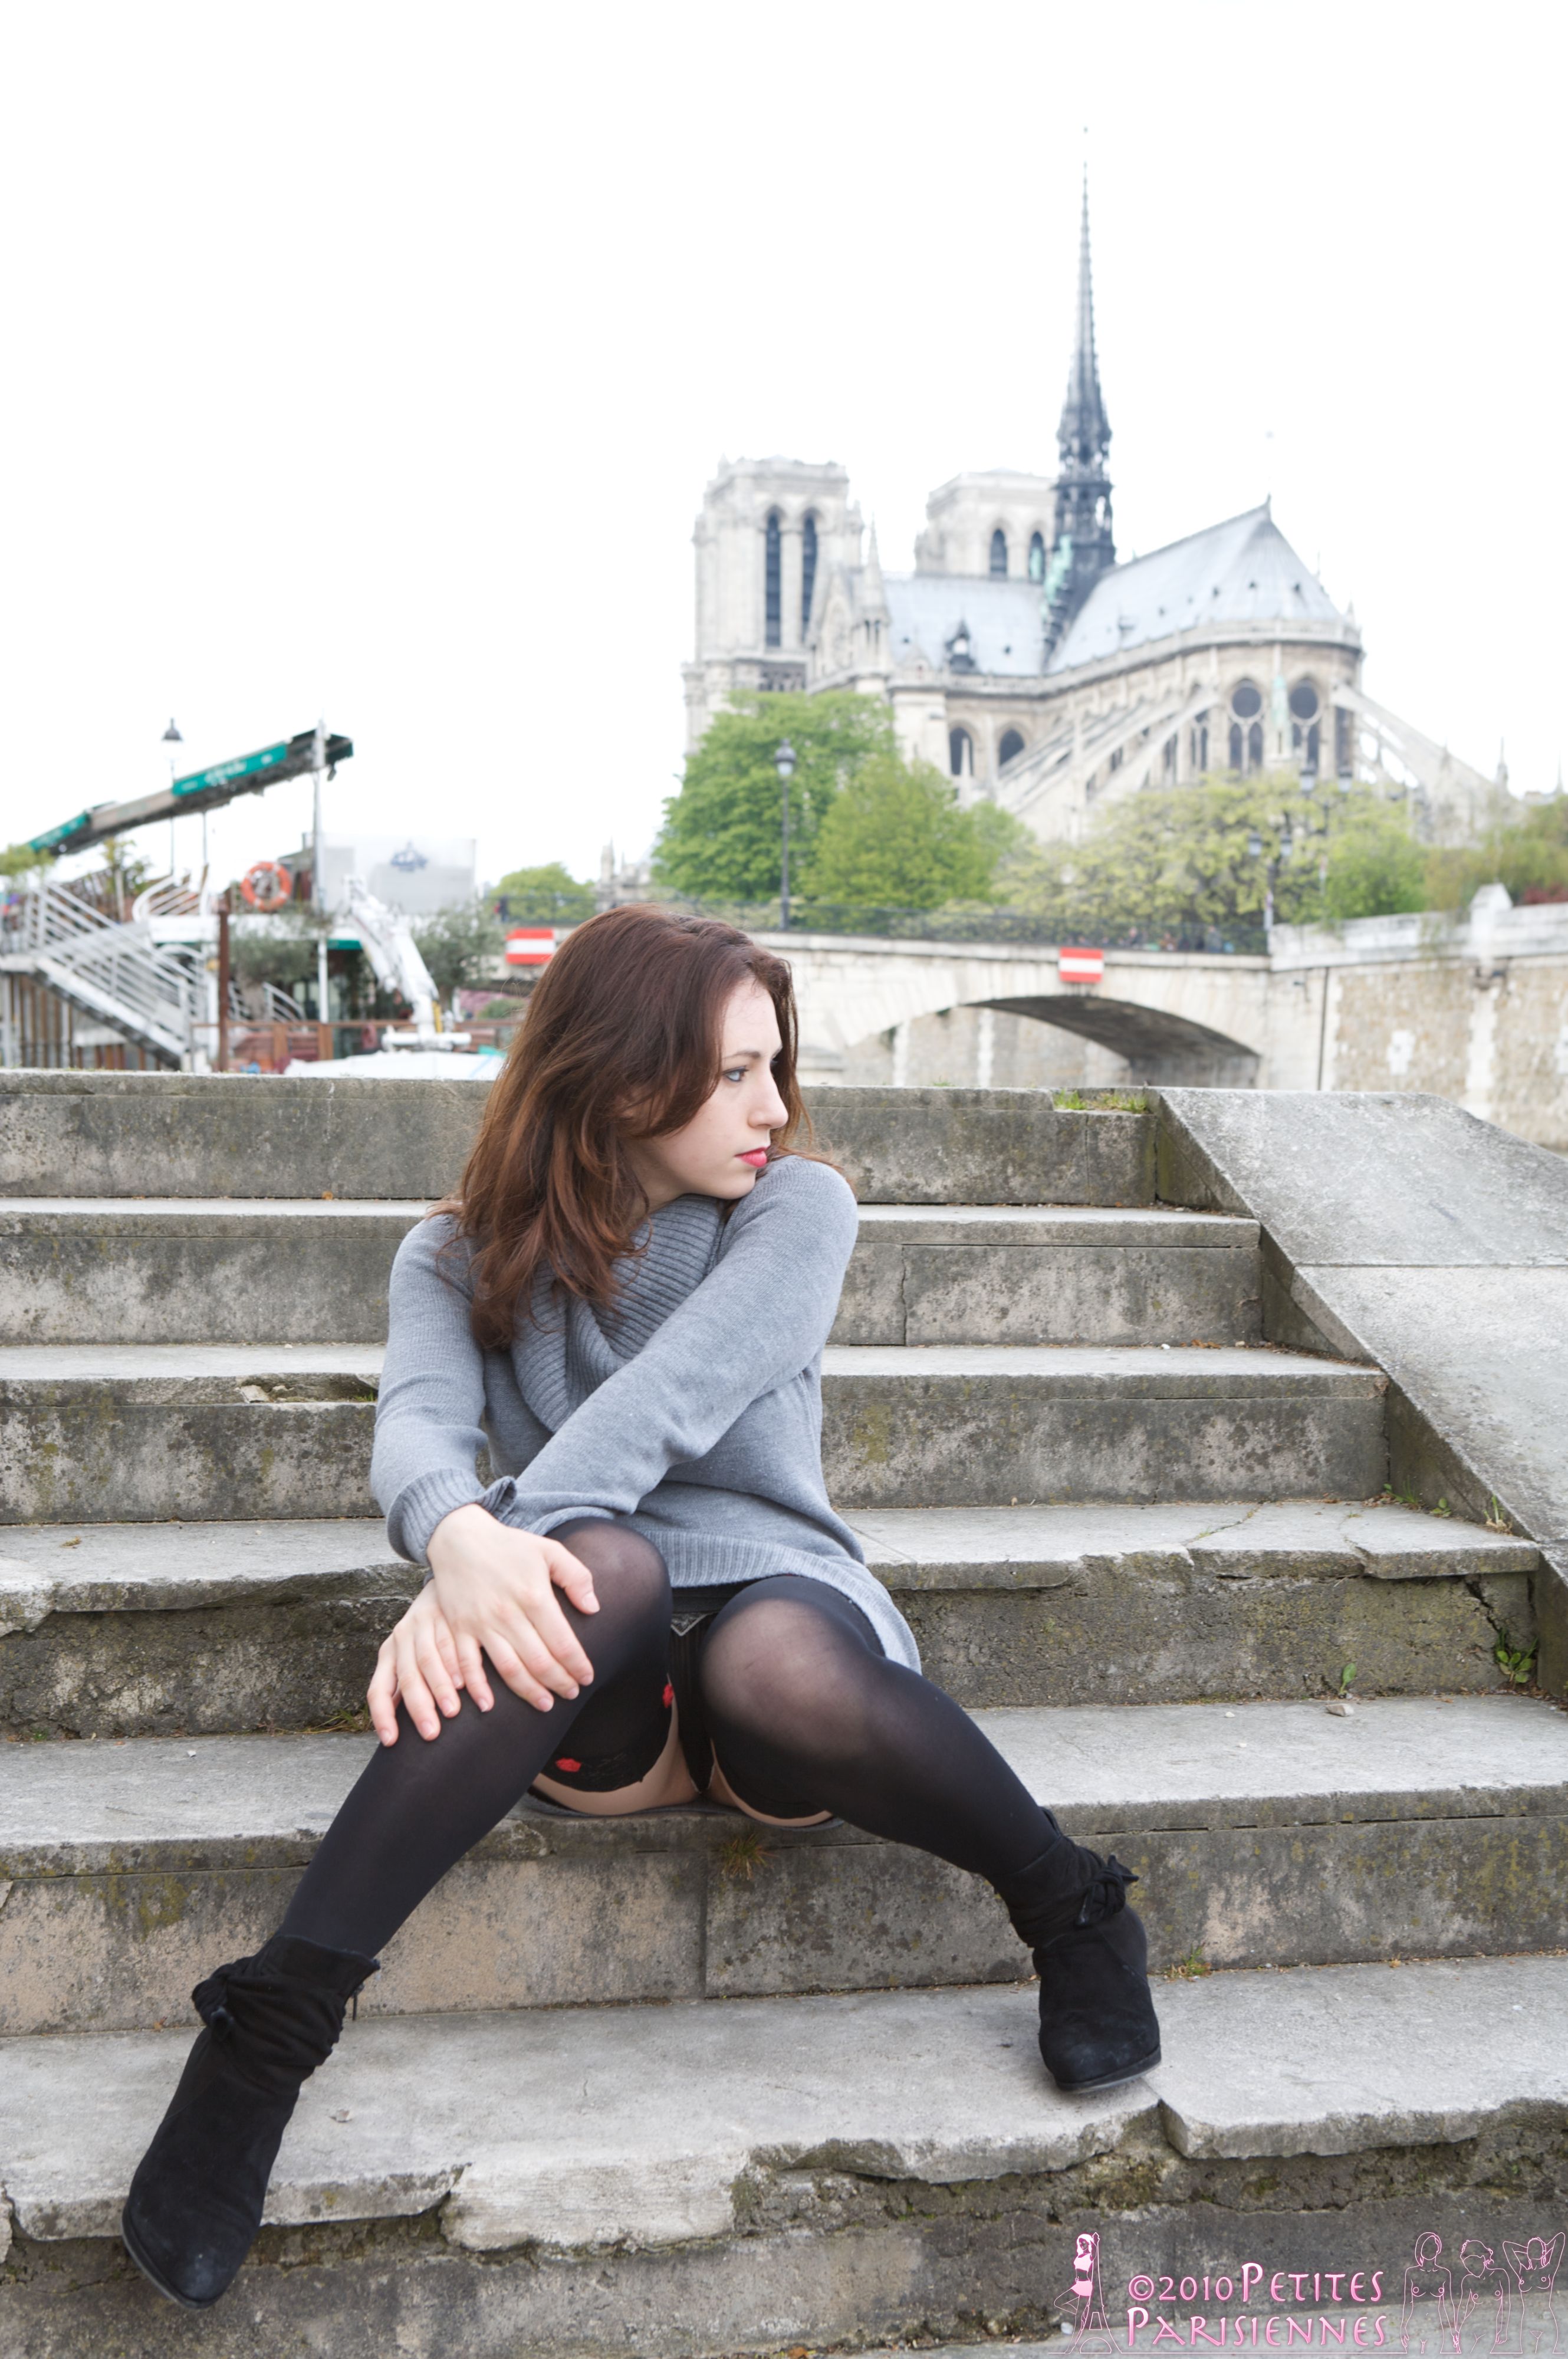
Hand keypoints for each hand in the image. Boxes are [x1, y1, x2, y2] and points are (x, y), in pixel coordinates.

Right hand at [367, 1506, 598, 1743]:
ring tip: (545, 1705)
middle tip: (571, 1695)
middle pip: (538, 1661)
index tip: (587, 1678)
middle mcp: (508, 1613)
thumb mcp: (550, 1550)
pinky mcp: (459, 1628)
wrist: (460, 1538)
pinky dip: (477, 1688)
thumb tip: (593, 1608)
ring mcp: (480, 1623)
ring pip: (508, 1668)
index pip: (562, 1642)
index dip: (577, 1665)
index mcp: (534, 1596)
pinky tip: (490, 1706)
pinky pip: (468, 1664)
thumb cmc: (509, 1546)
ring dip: (529, 1691)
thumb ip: (576, 1577)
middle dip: (559, 1683)